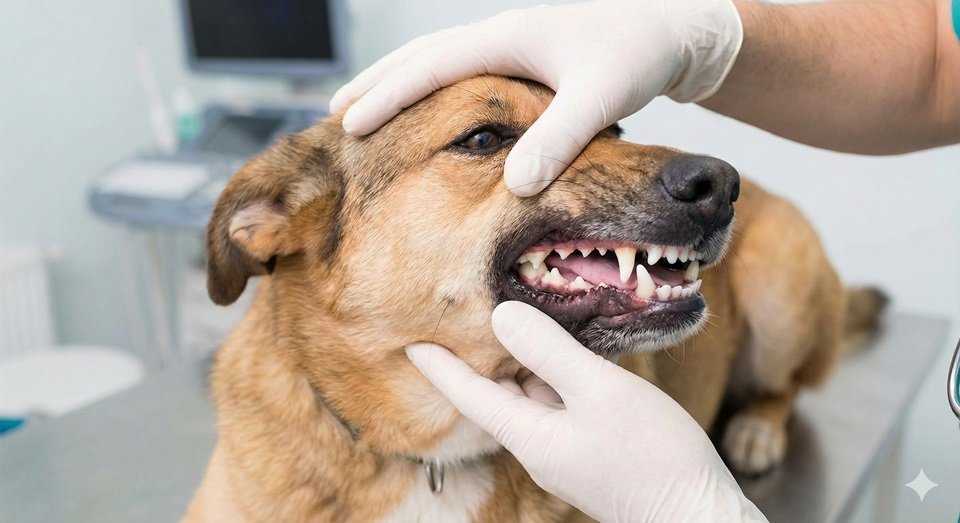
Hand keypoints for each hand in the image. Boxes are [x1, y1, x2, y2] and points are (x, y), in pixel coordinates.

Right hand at [330, 0, 742, 195]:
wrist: (680, 30)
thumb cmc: (643, 54)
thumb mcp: (602, 97)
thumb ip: (559, 139)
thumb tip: (517, 185)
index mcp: (508, 39)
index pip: (431, 66)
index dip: (387, 95)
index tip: (348, 122)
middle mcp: (503, 38)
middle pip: (422, 57)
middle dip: (378, 83)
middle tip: (336, 111)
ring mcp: (514, 48)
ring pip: (442, 63)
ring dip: (404, 84)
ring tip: (371, 108)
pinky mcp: (529, 64)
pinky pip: (467, 76)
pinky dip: (438, 91)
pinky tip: (438, 117)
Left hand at [406, 302, 765, 522]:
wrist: (698, 515)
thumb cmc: (652, 456)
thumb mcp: (599, 392)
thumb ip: (549, 352)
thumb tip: (499, 316)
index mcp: (530, 436)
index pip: (470, 395)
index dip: (440, 366)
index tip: (412, 341)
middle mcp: (541, 445)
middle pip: (499, 394)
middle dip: (481, 359)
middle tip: (463, 319)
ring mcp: (568, 449)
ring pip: (534, 397)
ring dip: (524, 363)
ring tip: (515, 322)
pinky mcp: (594, 449)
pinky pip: (563, 404)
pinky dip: (557, 375)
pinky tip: (570, 351)